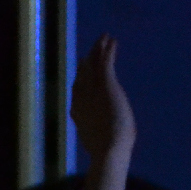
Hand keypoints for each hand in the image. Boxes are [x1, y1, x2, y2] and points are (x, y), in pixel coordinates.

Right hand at [70, 34, 135, 162]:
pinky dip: (108, 51)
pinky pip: (106, 63)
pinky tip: (112, 40)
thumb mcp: (100, 139)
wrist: (108, 147)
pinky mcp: (106, 85)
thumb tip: (101, 140)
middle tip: (90, 51)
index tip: (80, 68)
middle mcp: (82, 98)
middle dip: (87, 61)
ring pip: (93, 65)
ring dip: (98, 51)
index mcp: (79, 112)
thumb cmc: (108, 151)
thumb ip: (98, 132)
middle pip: (83, 75)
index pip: (78, 91)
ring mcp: (93, 90)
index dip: (79, 78)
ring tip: (103, 39)